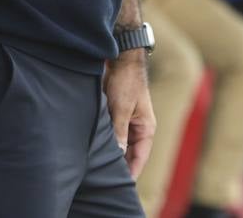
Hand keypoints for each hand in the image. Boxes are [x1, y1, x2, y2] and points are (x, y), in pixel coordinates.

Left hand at [104, 53, 154, 178]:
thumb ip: (119, 132)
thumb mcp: (121, 108)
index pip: (139, 157)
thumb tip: (117, 153)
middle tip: (105, 177)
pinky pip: (113, 134)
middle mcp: (139, 127)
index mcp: (146, 128)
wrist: (121, 58)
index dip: (130, 172)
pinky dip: (107, 141)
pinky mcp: (117, 115)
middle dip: (119, 164)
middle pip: (130, 153)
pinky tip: (96, 149)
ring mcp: (128, 121)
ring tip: (99, 166)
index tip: (121, 184)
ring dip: (112, 152)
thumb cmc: (126, 81)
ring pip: (120, 144)